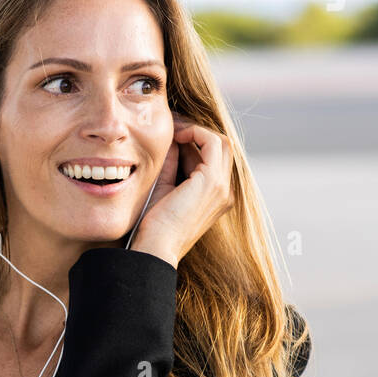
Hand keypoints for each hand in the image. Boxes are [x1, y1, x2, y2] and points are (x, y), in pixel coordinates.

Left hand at [129, 114, 234, 267]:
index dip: (193, 143)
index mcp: (215, 198)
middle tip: (173, 127)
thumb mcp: (163, 188)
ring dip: (196, 131)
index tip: (171, 136)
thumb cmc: (153, 227)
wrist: (154, 249)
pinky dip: (195, 132)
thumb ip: (170, 163)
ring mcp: (222, 188)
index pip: (212, 160)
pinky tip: (176, 135)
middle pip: (220, 149)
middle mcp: (224, 193)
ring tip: (173, 130)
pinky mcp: (213, 182)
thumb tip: (171, 138)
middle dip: (196, 134)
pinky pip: (212, 142)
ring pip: (219, 143)